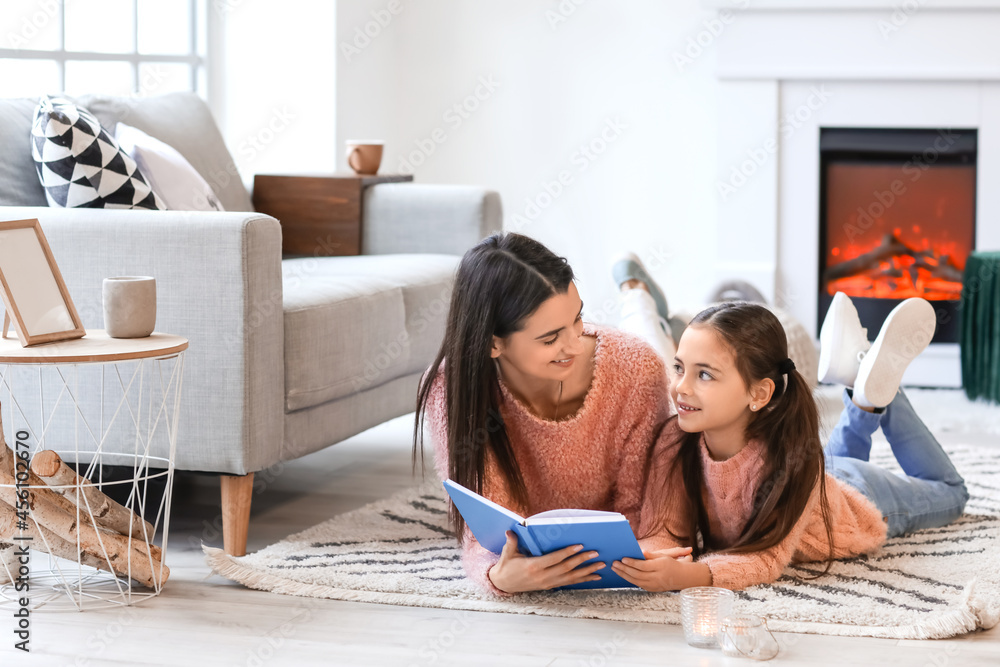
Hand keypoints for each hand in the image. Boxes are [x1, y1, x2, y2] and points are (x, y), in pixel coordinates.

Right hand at [488, 531, 606, 592]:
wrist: (503, 584)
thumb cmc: (506, 566)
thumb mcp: (507, 554)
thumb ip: (511, 542)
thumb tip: (510, 531)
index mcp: (533, 567)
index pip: (554, 559)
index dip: (567, 552)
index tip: (579, 545)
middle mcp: (543, 577)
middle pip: (566, 568)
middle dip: (582, 561)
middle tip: (596, 554)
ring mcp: (548, 583)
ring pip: (571, 578)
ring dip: (587, 572)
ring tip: (601, 566)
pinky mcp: (550, 586)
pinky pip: (569, 583)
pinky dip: (583, 580)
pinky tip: (595, 578)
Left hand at [611, 546, 708, 591]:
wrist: (681, 577)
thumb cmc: (670, 564)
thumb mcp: (663, 556)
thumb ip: (651, 555)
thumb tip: (640, 552)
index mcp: (660, 567)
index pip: (643, 566)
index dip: (632, 562)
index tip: (623, 558)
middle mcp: (656, 578)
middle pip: (637, 574)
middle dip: (624, 568)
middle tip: (614, 563)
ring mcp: (654, 585)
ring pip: (636, 581)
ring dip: (624, 574)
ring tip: (615, 568)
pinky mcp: (651, 589)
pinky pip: (638, 584)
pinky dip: (629, 579)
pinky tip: (623, 574)